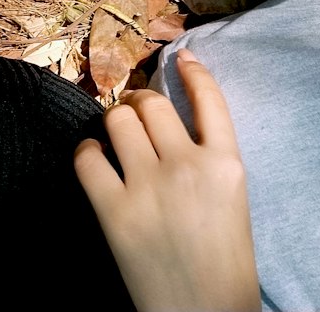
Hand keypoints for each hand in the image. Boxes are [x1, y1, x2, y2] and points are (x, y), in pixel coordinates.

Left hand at [74, 49, 259, 311]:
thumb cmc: (224, 263)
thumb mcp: (232, 198)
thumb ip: (210, 156)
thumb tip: (170, 120)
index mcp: (226, 163)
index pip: (209, 98)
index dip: (193, 70)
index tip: (180, 56)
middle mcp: (187, 166)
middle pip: (152, 104)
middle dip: (140, 100)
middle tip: (136, 109)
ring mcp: (149, 188)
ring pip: (118, 119)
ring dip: (114, 120)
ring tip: (115, 133)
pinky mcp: (115, 213)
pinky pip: (88, 158)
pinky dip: (87, 151)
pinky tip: (95, 157)